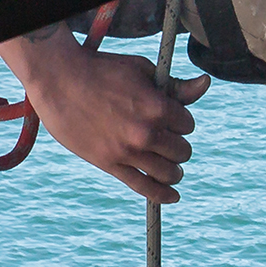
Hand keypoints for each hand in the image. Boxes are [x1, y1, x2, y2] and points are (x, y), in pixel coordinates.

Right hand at [2, 23, 211, 203]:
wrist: (59, 80)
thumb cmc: (103, 70)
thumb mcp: (143, 70)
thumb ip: (176, 85)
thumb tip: (206, 83)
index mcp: (157, 106)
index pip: (188, 125)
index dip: (181, 121)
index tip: (171, 119)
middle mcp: (145, 133)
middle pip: (181, 151)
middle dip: (178, 145)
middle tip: (169, 141)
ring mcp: (127, 151)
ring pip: (167, 172)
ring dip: (174, 171)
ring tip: (172, 168)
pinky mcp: (109, 164)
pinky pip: (142, 186)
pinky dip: (161, 195)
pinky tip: (173, 197)